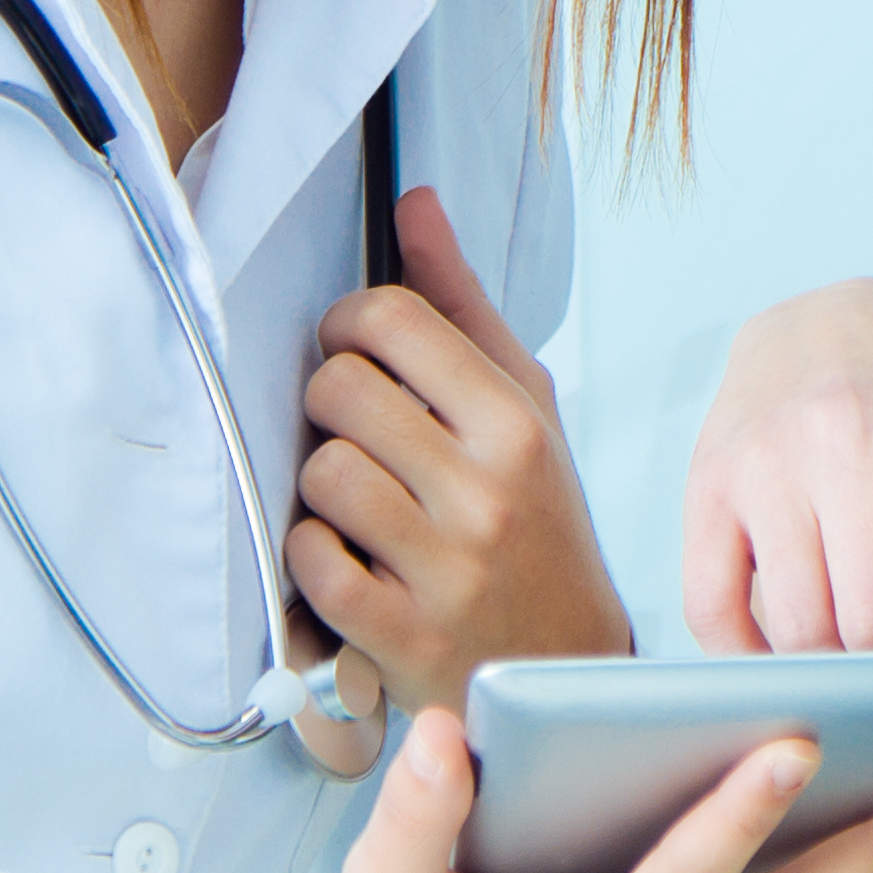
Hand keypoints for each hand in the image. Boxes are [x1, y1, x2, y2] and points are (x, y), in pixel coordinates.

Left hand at [289, 187, 630, 717]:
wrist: (564, 669)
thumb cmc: (536, 528)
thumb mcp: (524, 409)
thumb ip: (462, 307)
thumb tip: (414, 203)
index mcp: (517, 423)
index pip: (393, 319)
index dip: (348, 325)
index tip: (354, 353)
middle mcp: (487, 491)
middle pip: (339, 390)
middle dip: (330, 407)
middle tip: (356, 435)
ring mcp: (444, 568)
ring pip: (320, 474)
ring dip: (321, 489)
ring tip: (356, 504)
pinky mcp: (401, 637)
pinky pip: (309, 560)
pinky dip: (312, 557)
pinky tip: (348, 561)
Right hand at [683, 282, 872, 651]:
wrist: (837, 319)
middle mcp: (834, 441)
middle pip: (855, 618)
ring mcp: (759, 463)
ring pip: (788, 624)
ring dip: (828, 678)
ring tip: (859, 691)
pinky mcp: (704, 484)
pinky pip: (707, 605)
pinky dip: (742, 661)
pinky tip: (780, 668)